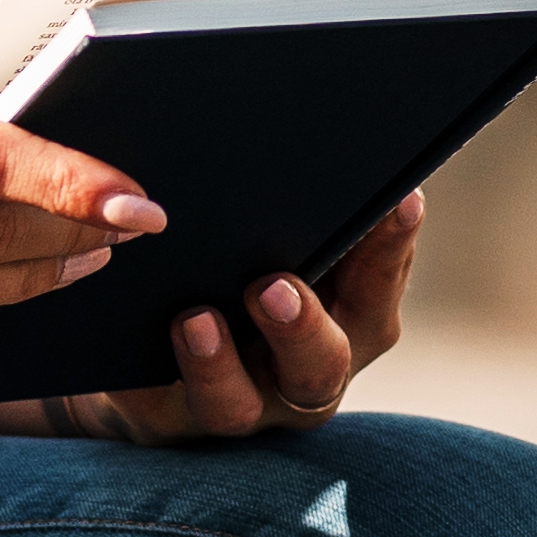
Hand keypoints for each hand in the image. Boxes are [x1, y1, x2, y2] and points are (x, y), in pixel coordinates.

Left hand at [0, 189, 422, 449]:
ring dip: (219, 363)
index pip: (381, 279)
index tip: (396, 197)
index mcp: (343, 313)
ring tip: (194, 318)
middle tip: (274, 284)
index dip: (393, 245)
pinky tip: (144, 330)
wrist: (140, 337)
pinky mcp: (163, 419)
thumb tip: (308, 116)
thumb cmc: (226, 258)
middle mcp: (299, 370)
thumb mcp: (268, 227)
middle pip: (321, 364)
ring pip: (237, 402)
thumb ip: (295, 197)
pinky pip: (160, 407)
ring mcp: (236, 402)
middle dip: (302, 327)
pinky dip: (153, 373)